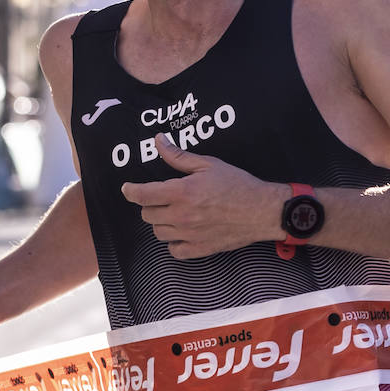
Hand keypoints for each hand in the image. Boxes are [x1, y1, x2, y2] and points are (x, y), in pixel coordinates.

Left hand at [121, 133, 285, 258]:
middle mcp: (181, 216)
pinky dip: (174, 242)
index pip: (142, 195)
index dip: (130, 191)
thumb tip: (158, 141)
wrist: (261, 210)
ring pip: (158, 232)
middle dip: (150, 205)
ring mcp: (189, 235)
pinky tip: (182, 232)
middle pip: (147, 214)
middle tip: (163, 198)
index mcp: (181, 192)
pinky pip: (174, 250)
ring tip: (174, 213)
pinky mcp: (199, 249)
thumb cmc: (237, 184)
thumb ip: (178, 155)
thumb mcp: (208, 164)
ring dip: (161, 222)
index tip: (127, 188)